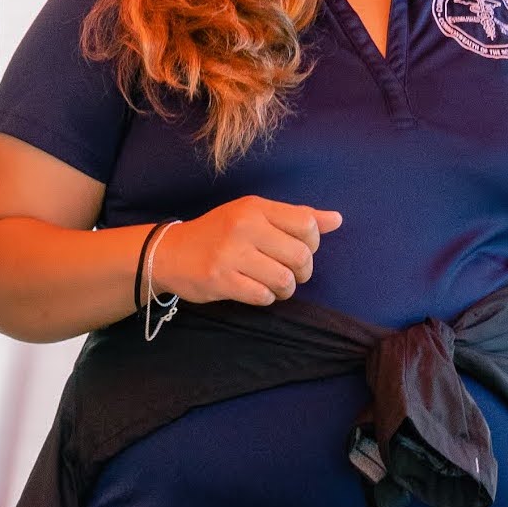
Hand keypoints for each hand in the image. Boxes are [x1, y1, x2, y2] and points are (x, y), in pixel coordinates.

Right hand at [155, 193, 338, 305]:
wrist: (170, 253)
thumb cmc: (220, 234)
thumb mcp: (255, 216)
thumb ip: (295, 218)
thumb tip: (337, 220)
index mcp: (255, 208)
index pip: (307, 224)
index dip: (312, 244)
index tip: (297, 250)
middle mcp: (244, 226)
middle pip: (300, 256)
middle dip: (302, 272)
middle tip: (290, 274)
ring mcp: (230, 254)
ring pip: (284, 279)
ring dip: (285, 289)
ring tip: (275, 286)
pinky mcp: (220, 280)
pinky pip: (262, 295)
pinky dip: (265, 298)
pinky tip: (256, 291)